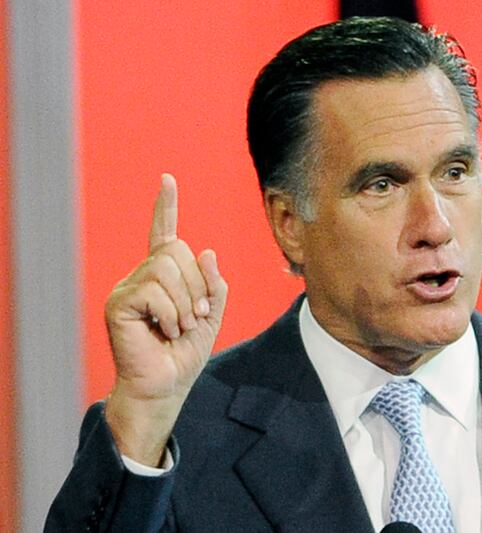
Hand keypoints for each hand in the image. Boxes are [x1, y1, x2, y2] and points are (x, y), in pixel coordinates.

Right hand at [104, 174, 227, 465]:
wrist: (167, 386)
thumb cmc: (185, 353)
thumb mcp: (211, 316)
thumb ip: (214, 285)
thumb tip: (206, 250)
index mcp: (163, 277)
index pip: (165, 234)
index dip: (166, 207)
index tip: (167, 179)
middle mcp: (142, 276)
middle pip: (177, 250)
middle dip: (198, 286)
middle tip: (194, 318)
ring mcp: (127, 288)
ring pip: (167, 268)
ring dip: (186, 303)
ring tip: (180, 327)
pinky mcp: (119, 304)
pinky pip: (155, 290)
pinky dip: (172, 313)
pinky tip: (166, 331)